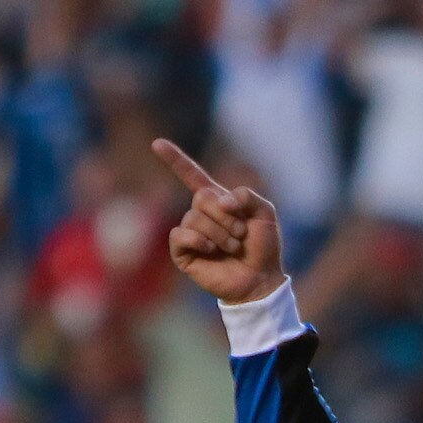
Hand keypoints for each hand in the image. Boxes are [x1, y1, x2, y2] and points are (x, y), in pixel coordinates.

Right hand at [150, 139, 283, 305]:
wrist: (260, 279)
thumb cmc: (262, 247)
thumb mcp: (264, 213)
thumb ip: (247, 195)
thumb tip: (220, 201)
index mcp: (217, 201)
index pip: (191, 175)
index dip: (175, 159)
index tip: (157, 143)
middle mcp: (200, 214)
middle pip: (201, 198)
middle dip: (226, 216)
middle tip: (240, 234)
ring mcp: (190, 233)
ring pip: (194, 218)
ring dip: (220, 233)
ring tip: (233, 247)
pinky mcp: (183, 252)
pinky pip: (180, 235)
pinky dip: (199, 240)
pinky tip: (211, 250)